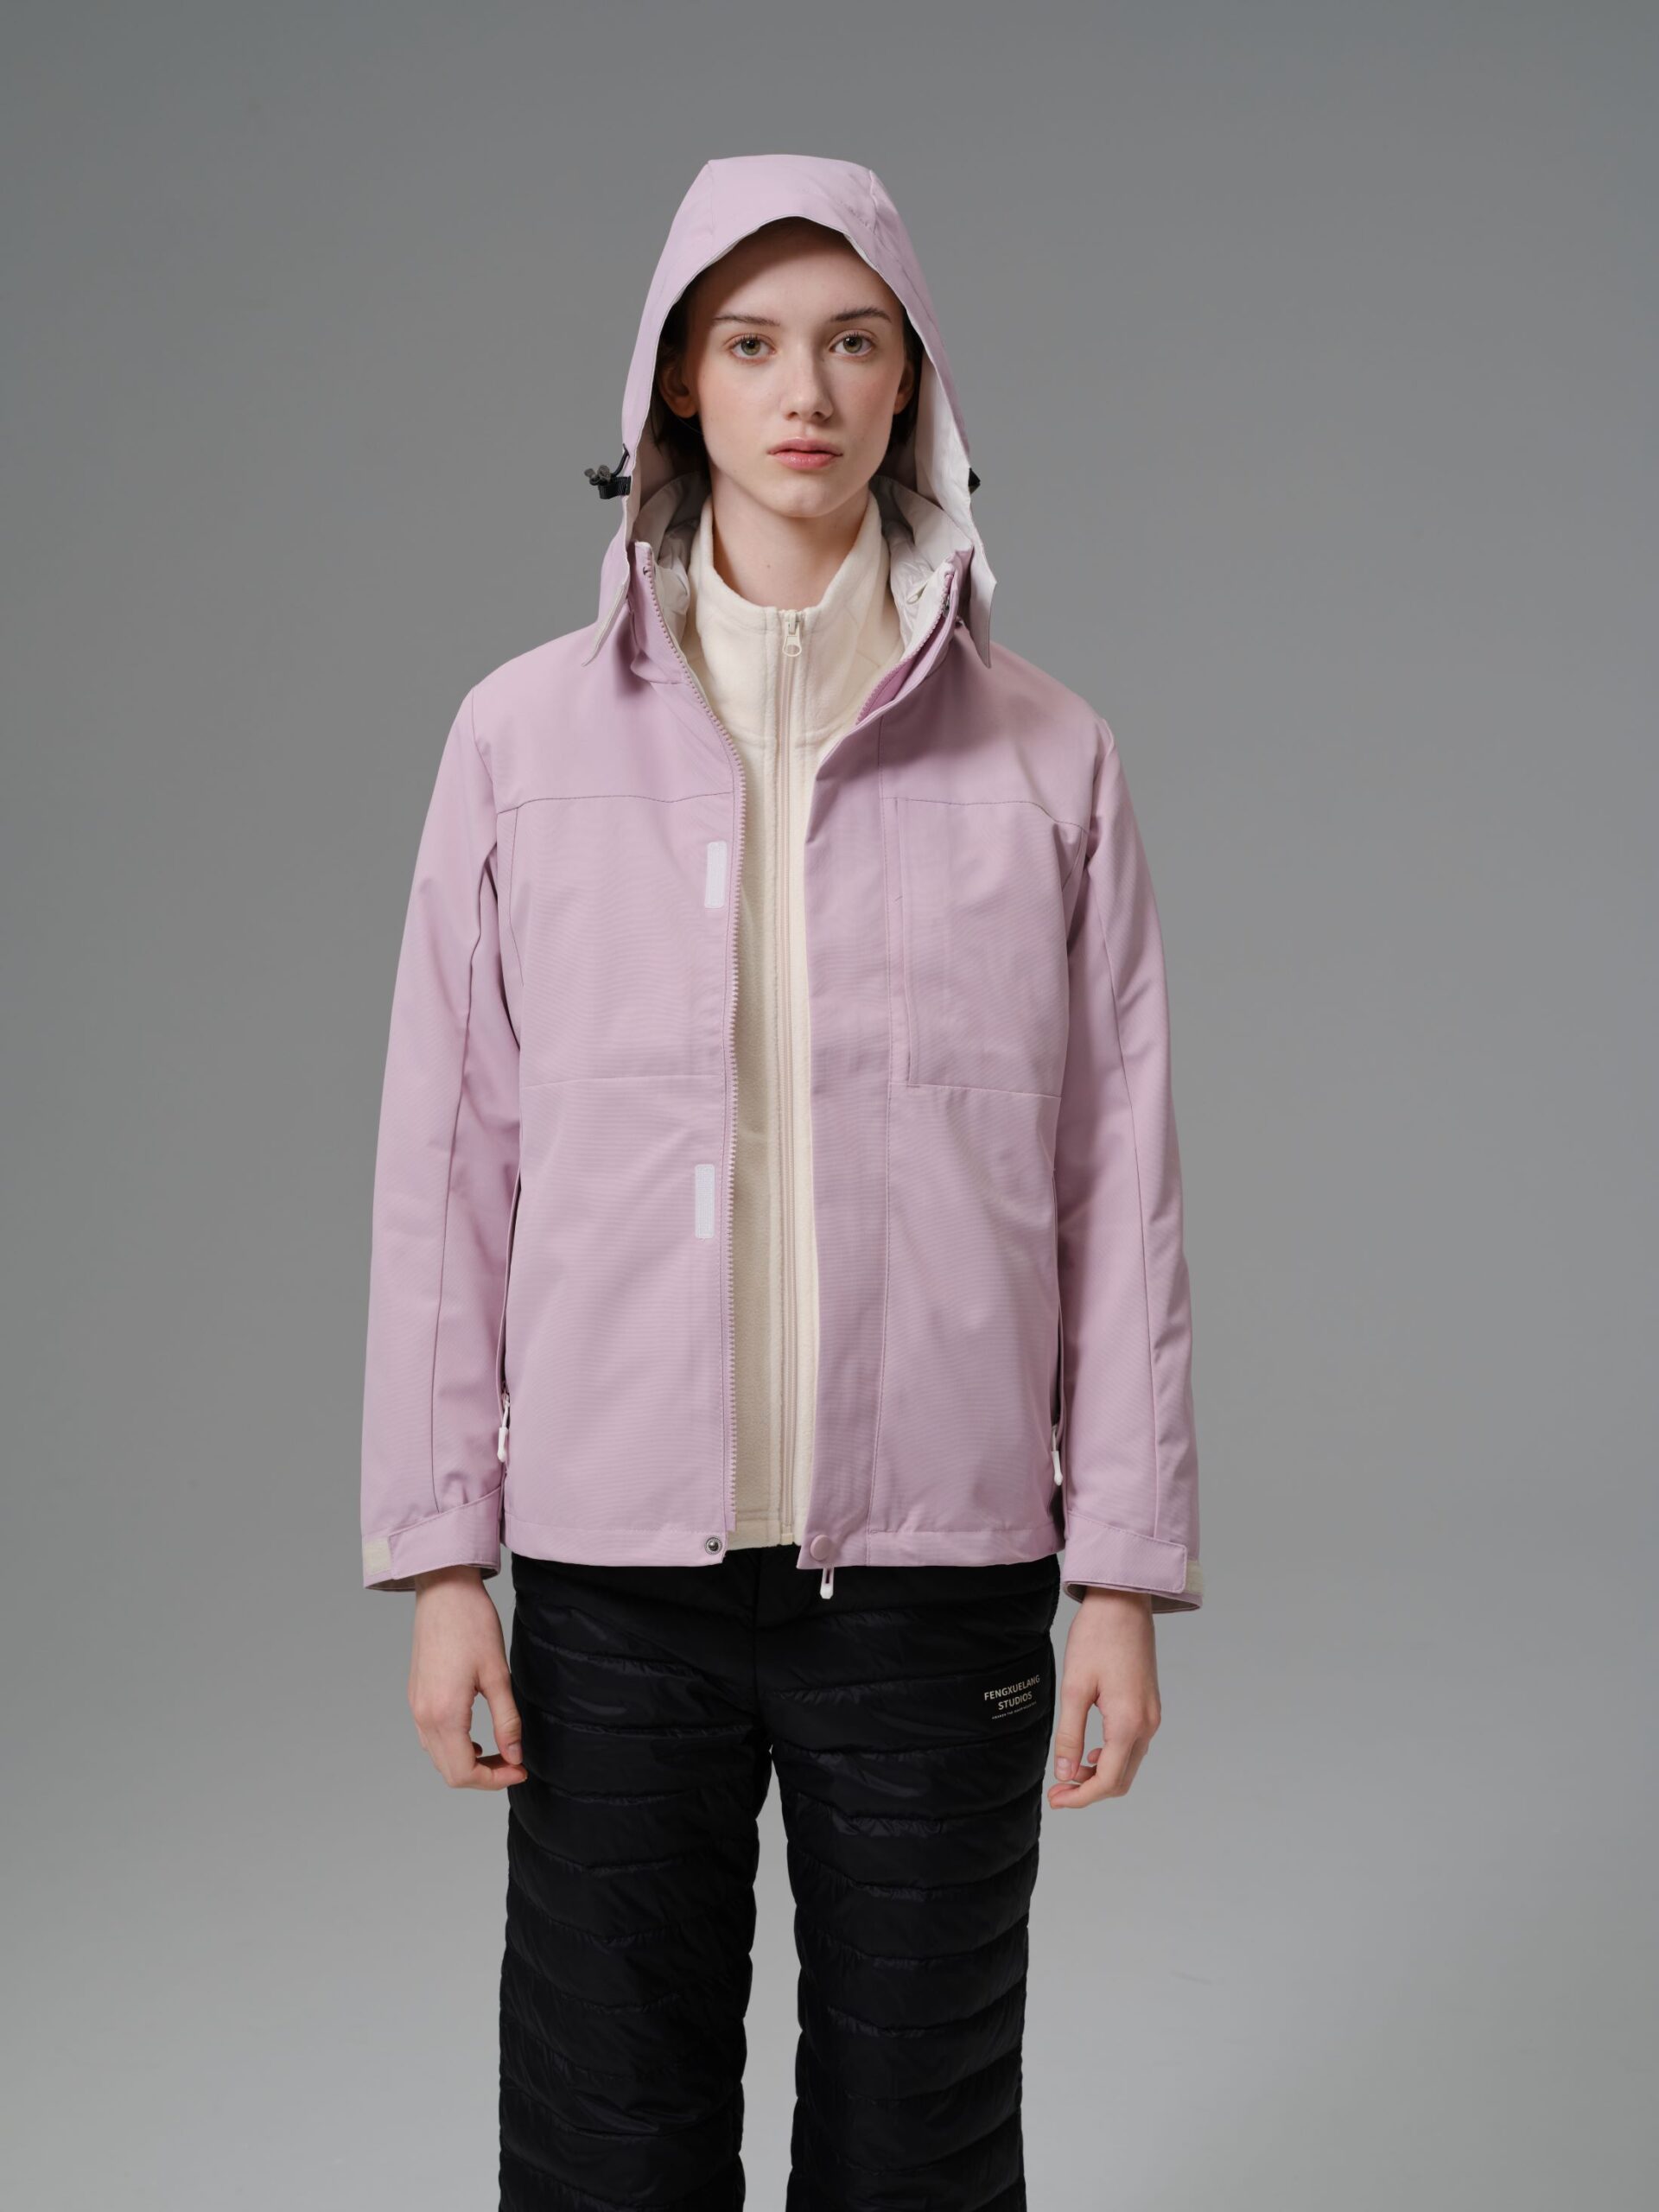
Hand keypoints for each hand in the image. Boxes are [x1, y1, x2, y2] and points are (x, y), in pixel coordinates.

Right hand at [406, 1565, 527, 1788]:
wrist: (444, 1591)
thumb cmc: (472, 1626)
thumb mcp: (498, 1675)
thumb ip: (507, 1721)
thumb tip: (516, 1757)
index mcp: (443, 1714)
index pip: (463, 1773)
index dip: (494, 1780)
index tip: (520, 1770)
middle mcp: (423, 1716)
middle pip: (449, 1771)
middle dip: (483, 1776)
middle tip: (514, 1764)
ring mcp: (416, 1707)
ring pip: (438, 1757)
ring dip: (468, 1763)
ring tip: (500, 1752)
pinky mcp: (416, 1696)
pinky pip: (430, 1738)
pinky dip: (453, 1748)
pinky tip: (476, 1738)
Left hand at [1048, 1588, 1160, 1808]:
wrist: (1123, 1602)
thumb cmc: (1097, 1638)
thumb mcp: (1074, 1688)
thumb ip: (1070, 1735)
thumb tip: (1066, 1773)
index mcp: (1128, 1723)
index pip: (1108, 1780)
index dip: (1080, 1797)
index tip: (1056, 1800)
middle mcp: (1146, 1724)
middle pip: (1122, 1779)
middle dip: (1089, 1790)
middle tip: (1058, 1790)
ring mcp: (1151, 1715)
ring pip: (1128, 1764)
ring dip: (1101, 1774)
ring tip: (1069, 1771)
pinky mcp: (1149, 1705)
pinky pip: (1133, 1745)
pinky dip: (1112, 1757)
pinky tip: (1091, 1750)